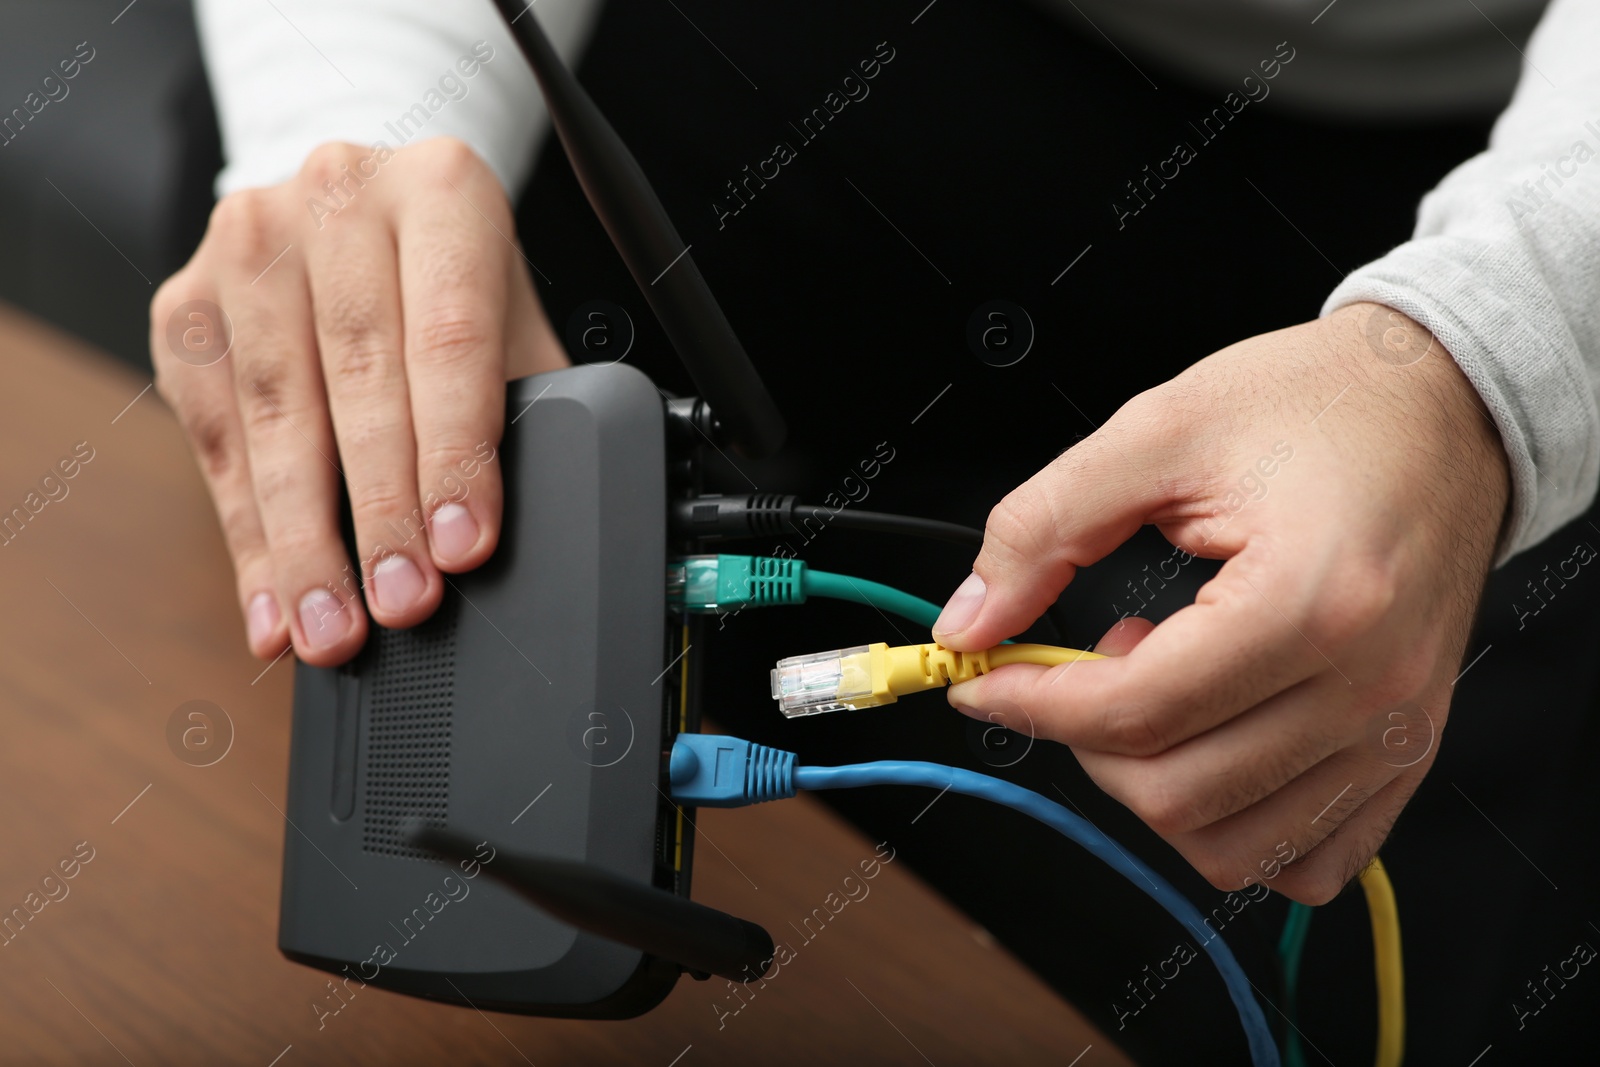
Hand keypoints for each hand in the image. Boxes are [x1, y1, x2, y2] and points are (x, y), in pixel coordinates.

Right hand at [152, 138, 567, 665]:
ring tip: (331, 627)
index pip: (448, 334)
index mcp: (439, 190)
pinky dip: (247, 535)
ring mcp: (247, 243)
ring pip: (274, 413)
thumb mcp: (510, 319)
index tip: (462, 545)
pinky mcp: (185, 302)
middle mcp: (335, 196)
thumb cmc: (453, 284)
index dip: (455, 451)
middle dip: (380, 510)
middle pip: (356, 377)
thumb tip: (531, 524)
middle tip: (402, 603)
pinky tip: (272, 604)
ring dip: (303, 540)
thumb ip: (527, 405)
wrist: (360, 216)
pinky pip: (216, 437)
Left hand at [935, 303, 1508, 902]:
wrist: (1440, 404)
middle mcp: (1371, 688)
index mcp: (1313, 602)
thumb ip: (1043, 529)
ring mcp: (1398, 734)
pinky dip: (1234, 825)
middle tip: (1079, 665)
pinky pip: (1306, 860)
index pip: (1137, 711)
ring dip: (1156, 784)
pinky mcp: (1407, 754)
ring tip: (1160, 683)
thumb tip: (970, 624)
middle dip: (1087, 741)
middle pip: (1177, 794)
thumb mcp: (1156, 433)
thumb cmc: (1316, 404)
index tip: (984, 679)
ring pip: (1234, 847)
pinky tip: (1213, 737)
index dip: (1033, 702)